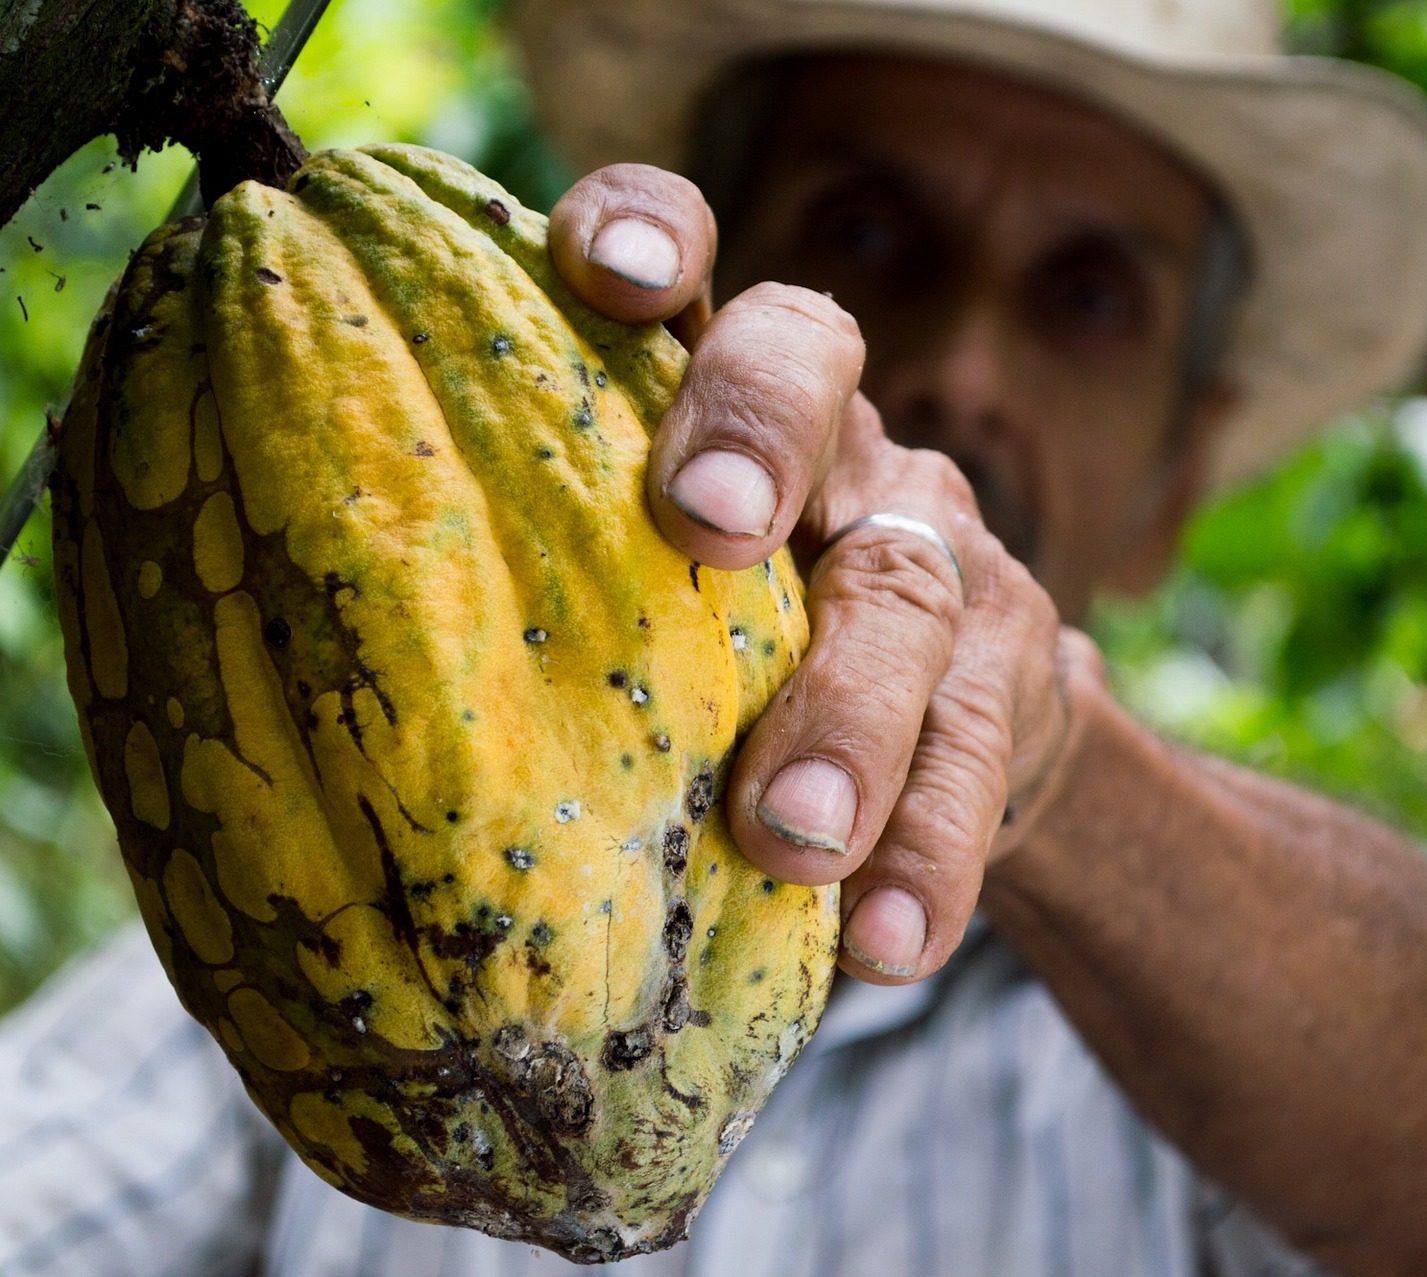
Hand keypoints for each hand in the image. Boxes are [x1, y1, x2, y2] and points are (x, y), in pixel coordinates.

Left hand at [550, 165, 1080, 983]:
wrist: (955, 744)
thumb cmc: (730, 670)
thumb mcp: (643, 606)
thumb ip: (550, 598)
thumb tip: (288, 702)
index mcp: (715, 402)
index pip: (691, 262)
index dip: (652, 232)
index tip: (604, 272)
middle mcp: (836, 444)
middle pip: (813, 369)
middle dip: (757, 431)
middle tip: (708, 526)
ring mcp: (938, 551)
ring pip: (908, 591)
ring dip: (850, 713)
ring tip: (791, 837)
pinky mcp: (1013, 676)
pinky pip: (982, 757)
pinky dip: (929, 853)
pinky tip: (884, 942)